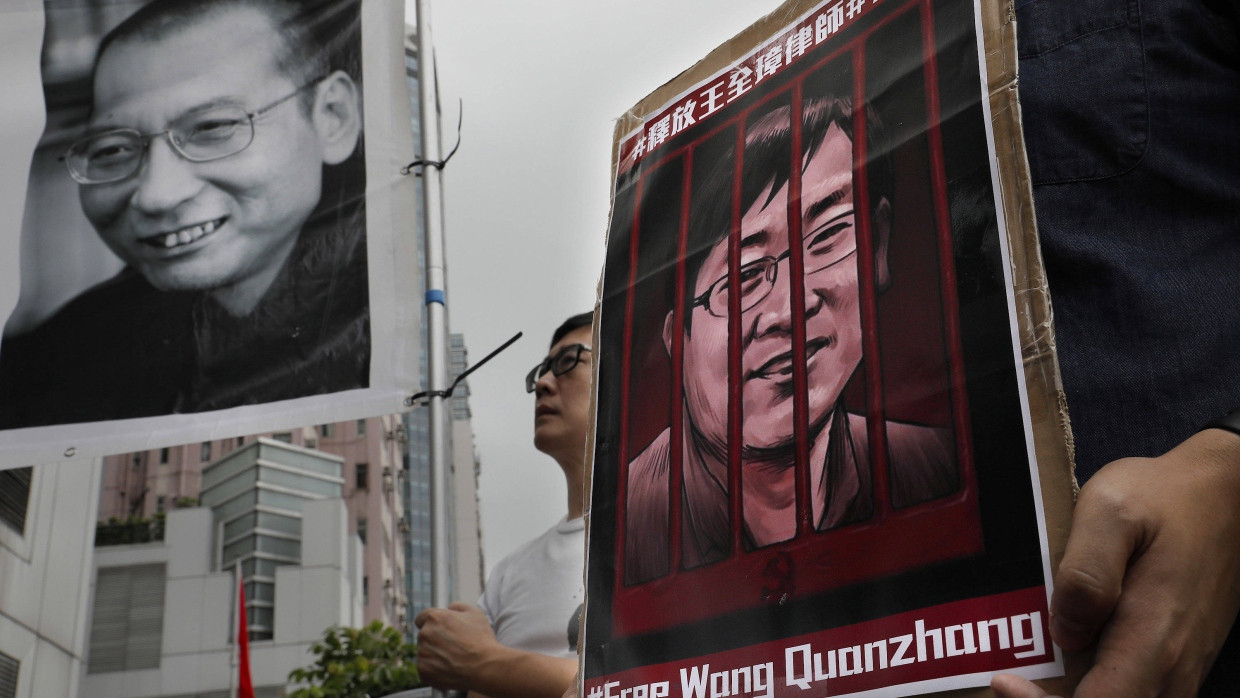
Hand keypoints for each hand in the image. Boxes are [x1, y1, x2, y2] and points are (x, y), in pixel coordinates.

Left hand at [415, 602, 501, 689]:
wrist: (484, 667)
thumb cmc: (481, 639)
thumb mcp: (475, 613)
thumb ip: (458, 606)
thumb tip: (449, 608)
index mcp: (435, 617)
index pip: (421, 618)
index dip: (431, 624)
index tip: (438, 631)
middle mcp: (425, 633)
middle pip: (424, 636)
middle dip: (434, 640)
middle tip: (452, 647)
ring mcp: (422, 653)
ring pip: (425, 653)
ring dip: (434, 655)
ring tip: (453, 660)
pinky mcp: (423, 670)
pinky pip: (425, 669)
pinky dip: (434, 670)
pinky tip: (449, 670)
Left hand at [993, 429, 1239, 696]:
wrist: (1224, 498)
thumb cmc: (1163, 499)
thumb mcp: (1112, 511)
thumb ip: (1086, 573)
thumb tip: (1064, 630)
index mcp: (1153, 638)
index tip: (1006, 679)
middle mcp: (1171, 669)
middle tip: (1011, 678)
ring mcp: (1178, 671)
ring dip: (1071, 697)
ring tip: (1028, 674)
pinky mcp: (1176, 664)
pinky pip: (1132, 694)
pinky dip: (1095, 690)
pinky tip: (1061, 665)